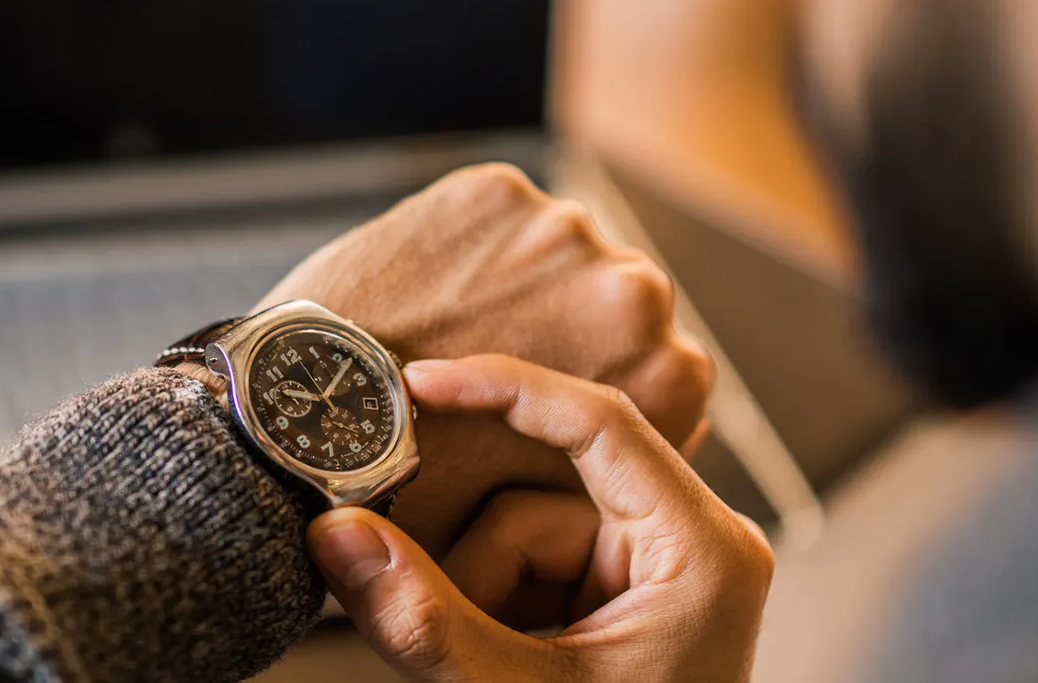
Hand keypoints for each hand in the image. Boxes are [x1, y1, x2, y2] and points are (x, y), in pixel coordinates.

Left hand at [257, 164, 712, 551]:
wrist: (304, 421)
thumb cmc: (421, 498)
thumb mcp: (543, 519)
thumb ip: (599, 482)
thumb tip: (609, 483)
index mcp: (670, 379)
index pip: (652, 379)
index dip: (594, 397)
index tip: (544, 416)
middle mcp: (635, 294)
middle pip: (609, 312)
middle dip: (563, 335)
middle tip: (491, 382)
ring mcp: (564, 231)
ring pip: (552, 260)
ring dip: (518, 287)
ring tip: (450, 340)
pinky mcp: (493, 192)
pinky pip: (491, 223)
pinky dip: (463, 251)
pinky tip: (425, 300)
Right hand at [307, 356, 772, 682]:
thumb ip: (424, 619)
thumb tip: (333, 535)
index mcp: (705, 551)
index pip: (598, 423)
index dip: (502, 391)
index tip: (421, 384)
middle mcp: (692, 544)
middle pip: (543, 492)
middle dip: (476, 559)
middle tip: (429, 605)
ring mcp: (654, 571)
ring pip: (520, 533)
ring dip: (480, 598)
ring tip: (488, 672)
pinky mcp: (618, 597)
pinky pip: (526, 568)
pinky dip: (492, 608)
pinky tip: (498, 665)